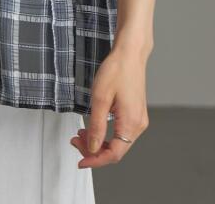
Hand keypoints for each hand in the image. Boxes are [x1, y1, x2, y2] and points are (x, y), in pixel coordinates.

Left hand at [69, 45, 149, 168]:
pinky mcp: (136, 113)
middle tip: (75, 141)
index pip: (113, 154)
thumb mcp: (100, 98)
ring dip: (99, 142)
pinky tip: (94, 127)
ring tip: (81, 134)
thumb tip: (92, 147)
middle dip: (94, 150)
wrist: (130, 53)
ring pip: (119, 142)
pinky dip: (106, 134)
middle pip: (116, 150)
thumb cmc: (117, 69)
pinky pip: (121, 132)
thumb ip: (96, 126)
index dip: (95, 161)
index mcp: (131, 123)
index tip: (80, 161)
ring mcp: (139, 118)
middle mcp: (138, 124)